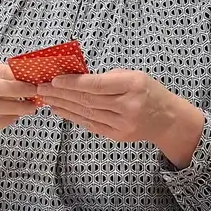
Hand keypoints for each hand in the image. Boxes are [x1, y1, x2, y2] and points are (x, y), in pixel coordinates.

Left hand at [39, 70, 204, 166]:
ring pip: (86, 113)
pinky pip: (90, 124)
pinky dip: (73, 117)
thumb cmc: (147, 91)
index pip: (97, 85)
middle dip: (61, 94)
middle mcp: (128, 106)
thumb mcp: (133, 75)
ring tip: (47, 98)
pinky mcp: (117, 135)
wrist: (167, 119)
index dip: (73, 83)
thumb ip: (107, 77)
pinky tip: (60, 109)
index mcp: (133, 85)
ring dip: (63, 105)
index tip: (55, 79)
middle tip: (42, 88)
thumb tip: (76, 77)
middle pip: (88, 100)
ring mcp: (123, 124)